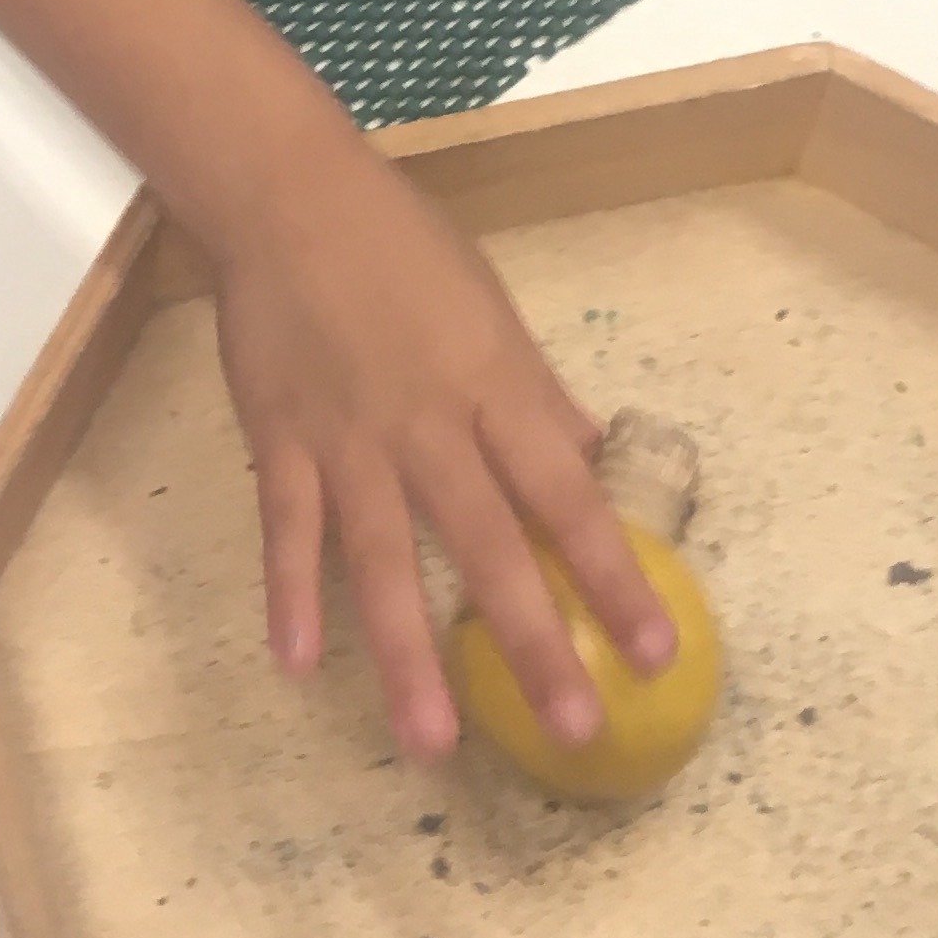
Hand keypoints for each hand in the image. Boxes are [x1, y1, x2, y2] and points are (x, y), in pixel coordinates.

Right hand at [210, 123, 676, 759]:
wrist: (287, 194)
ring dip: (407, 652)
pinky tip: (298, 665)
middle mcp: (429, 424)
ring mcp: (348, 438)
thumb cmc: (402, 244)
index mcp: (494, 386)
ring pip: (384, 558)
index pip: (568, 497)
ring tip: (433, 742)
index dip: (614, 577)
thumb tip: (593, 461)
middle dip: (532, 642)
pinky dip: (290, 595)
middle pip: (487, 546)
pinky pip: (288, 529)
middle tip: (571, 730)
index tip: (657, 653)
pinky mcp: (281, 439)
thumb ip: (537, 394)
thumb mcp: (492, 307)